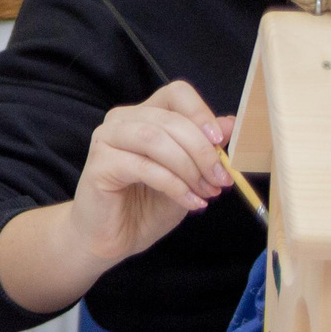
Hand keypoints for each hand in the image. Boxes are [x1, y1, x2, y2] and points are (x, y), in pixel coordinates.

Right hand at [62, 81, 232, 268]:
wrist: (114, 238)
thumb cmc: (147, 205)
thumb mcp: (188, 175)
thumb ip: (204, 148)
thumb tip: (231, 123)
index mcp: (144, 115)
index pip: (176, 93)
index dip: (201, 113)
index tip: (221, 142)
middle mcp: (122, 120)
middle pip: (170, 119)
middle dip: (203, 151)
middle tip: (221, 181)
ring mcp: (106, 140)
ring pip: (155, 138)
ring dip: (189, 167)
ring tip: (205, 192)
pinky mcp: (99, 165)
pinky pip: (143, 167)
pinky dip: (174, 185)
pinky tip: (190, 202)